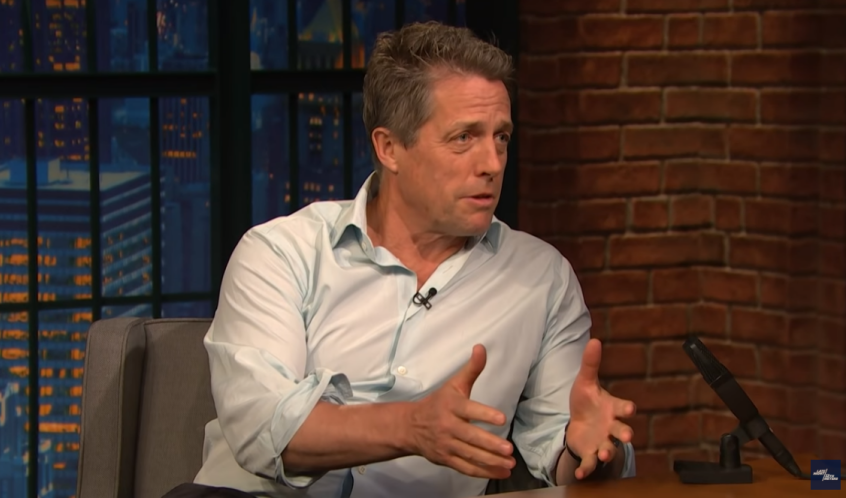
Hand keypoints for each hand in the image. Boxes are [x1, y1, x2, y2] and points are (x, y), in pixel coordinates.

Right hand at [407, 344, 515, 478]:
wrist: (410, 426)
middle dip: (490, 444)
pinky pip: (466, 468)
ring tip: (509, 464)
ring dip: (491, 461)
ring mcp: (447, 445)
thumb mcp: (454, 384)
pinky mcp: (447, 459)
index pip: (469, 410)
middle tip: (508, 449)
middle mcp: (448, 426)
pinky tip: (500, 472)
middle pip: (471, 437)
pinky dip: (483, 472)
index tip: (501, 419)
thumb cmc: (438, 403)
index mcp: (451, 406)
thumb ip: (471, 369)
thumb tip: (482, 347)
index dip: (485, 415)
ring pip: (470, 455)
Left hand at [566, 338, 635, 479]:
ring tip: (603, 453)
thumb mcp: (585, 382)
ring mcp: (602, 441)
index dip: (626, 407)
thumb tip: (594, 340)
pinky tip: (579, 474)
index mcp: (612, 408)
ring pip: (609, 448)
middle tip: (627, 436)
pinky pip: (590, 463)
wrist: (578, 423)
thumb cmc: (587, 401)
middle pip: (622, 430)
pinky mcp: (590, 453)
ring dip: (607, 451)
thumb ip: (590, 364)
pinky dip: (586, 468)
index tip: (630, 408)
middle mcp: (611, 426)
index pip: (623, 407)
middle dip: (625, 433)